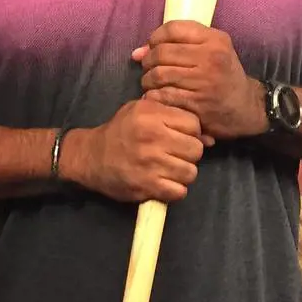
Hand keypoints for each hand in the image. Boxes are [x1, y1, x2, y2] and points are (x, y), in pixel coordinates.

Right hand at [60, 100, 208, 203]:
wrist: (91, 157)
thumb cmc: (120, 131)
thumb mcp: (140, 110)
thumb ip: (171, 116)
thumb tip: (209, 138)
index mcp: (150, 114)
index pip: (193, 123)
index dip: (190, 132)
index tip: (178, 137)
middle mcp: (151, 136)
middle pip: (195, 149)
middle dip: (188, 154)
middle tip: (174, 154)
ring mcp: (150, 162)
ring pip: (191, 172)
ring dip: (182, 173)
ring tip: (168, 169)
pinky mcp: (147, 185)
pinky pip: (179, 191)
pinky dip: (174, 190)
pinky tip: (163, 182)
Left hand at [132, 20, 267, 140]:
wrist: (248, 108)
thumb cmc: (224, 74)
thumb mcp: (211, 49)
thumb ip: (178, 43)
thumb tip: (137, 52)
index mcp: (215, 40)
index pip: (172, 29)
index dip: (155, 37)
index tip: (153, 47)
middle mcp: (211, 58)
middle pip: (161, 52)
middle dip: (148, 60)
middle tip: (149, 68)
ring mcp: (204, 82)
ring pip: (159, 75)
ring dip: (148, 80)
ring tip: (151, 82)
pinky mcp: (197, 104)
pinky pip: (163, 96)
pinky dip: (154, 96)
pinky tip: (157, 96)